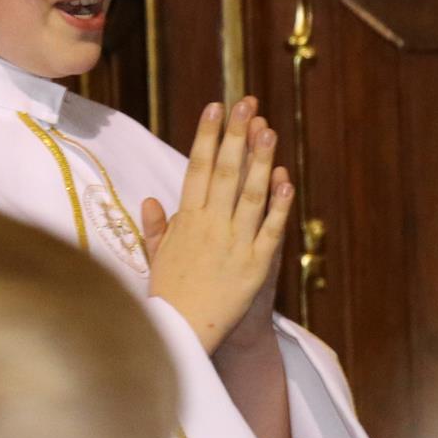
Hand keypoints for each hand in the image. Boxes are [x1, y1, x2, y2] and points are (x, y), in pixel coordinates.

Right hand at [140, 98, 293, 354]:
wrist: (182, 334)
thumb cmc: (168, 296)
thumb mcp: (157, 258)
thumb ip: (157, 228)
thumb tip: (151, 200)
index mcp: (186, 220)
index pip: (197, 168)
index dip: (207, 136)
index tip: (215, 108)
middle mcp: (210, 226)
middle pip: (225, 172)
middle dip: (236, 135)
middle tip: (246, 103)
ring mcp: (234, 244)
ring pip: (250, 194)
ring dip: (260, 159)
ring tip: (269, 129)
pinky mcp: (254, 266)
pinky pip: (270, 230)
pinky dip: (279, 205)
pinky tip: (286, 179)